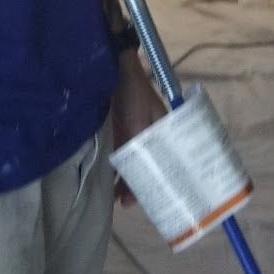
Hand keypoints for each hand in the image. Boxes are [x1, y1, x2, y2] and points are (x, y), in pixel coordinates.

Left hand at [110, 51, 165, 206]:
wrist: (114, 68)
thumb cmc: (134, 97)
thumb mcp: (139, 128)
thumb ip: (137, 157)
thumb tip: (130, 195)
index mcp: (166, 136)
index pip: (166, 168)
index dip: (160, 186)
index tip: (153, 204)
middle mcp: (152, 138)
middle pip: (148, 168)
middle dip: (140, 186)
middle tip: (127, 205)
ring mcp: (135, 134)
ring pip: (132, 164)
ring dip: (125, 179)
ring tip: (115, 199)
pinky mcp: (120, 131)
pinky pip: (119, 155)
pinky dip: (115, 168)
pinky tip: (107, 181)